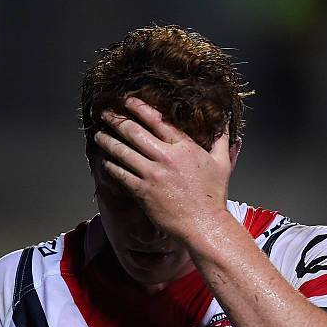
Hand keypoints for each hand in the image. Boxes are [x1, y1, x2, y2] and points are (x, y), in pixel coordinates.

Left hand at [94, 96, 232, 241]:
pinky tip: (104, 161)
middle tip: (105, 113)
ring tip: (99, 134)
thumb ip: (222, 140)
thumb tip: (227, 121)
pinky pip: (121, 174)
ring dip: (108, 141)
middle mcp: (166, 157)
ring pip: (123, 151)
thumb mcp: (222, 164)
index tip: (127, 101)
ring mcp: (152, 174)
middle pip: (134, 131)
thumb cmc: (214, 197)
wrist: (204, 225)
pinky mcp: (143, 191)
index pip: (157, 120)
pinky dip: (110, 165)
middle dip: (116, 120)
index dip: (139, 108)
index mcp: (184, 147)